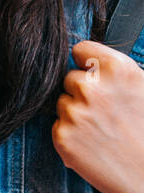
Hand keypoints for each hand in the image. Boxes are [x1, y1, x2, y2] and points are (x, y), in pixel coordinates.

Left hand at [53, 41, 143, 192]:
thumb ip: (115, 73)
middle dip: (82, 92)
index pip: (80, 49)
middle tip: (104, 111)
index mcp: (118, 70)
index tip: (91, 72)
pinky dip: (70, 134)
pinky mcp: (62, 137)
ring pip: (62, 103)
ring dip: (75, 113)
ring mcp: (75, 113)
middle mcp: (93, 88)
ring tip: (102, 130)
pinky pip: (58, 125)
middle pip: (69, 78)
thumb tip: (88, 60)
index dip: (86, 62)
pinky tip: (93, 144)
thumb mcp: (142, 90)